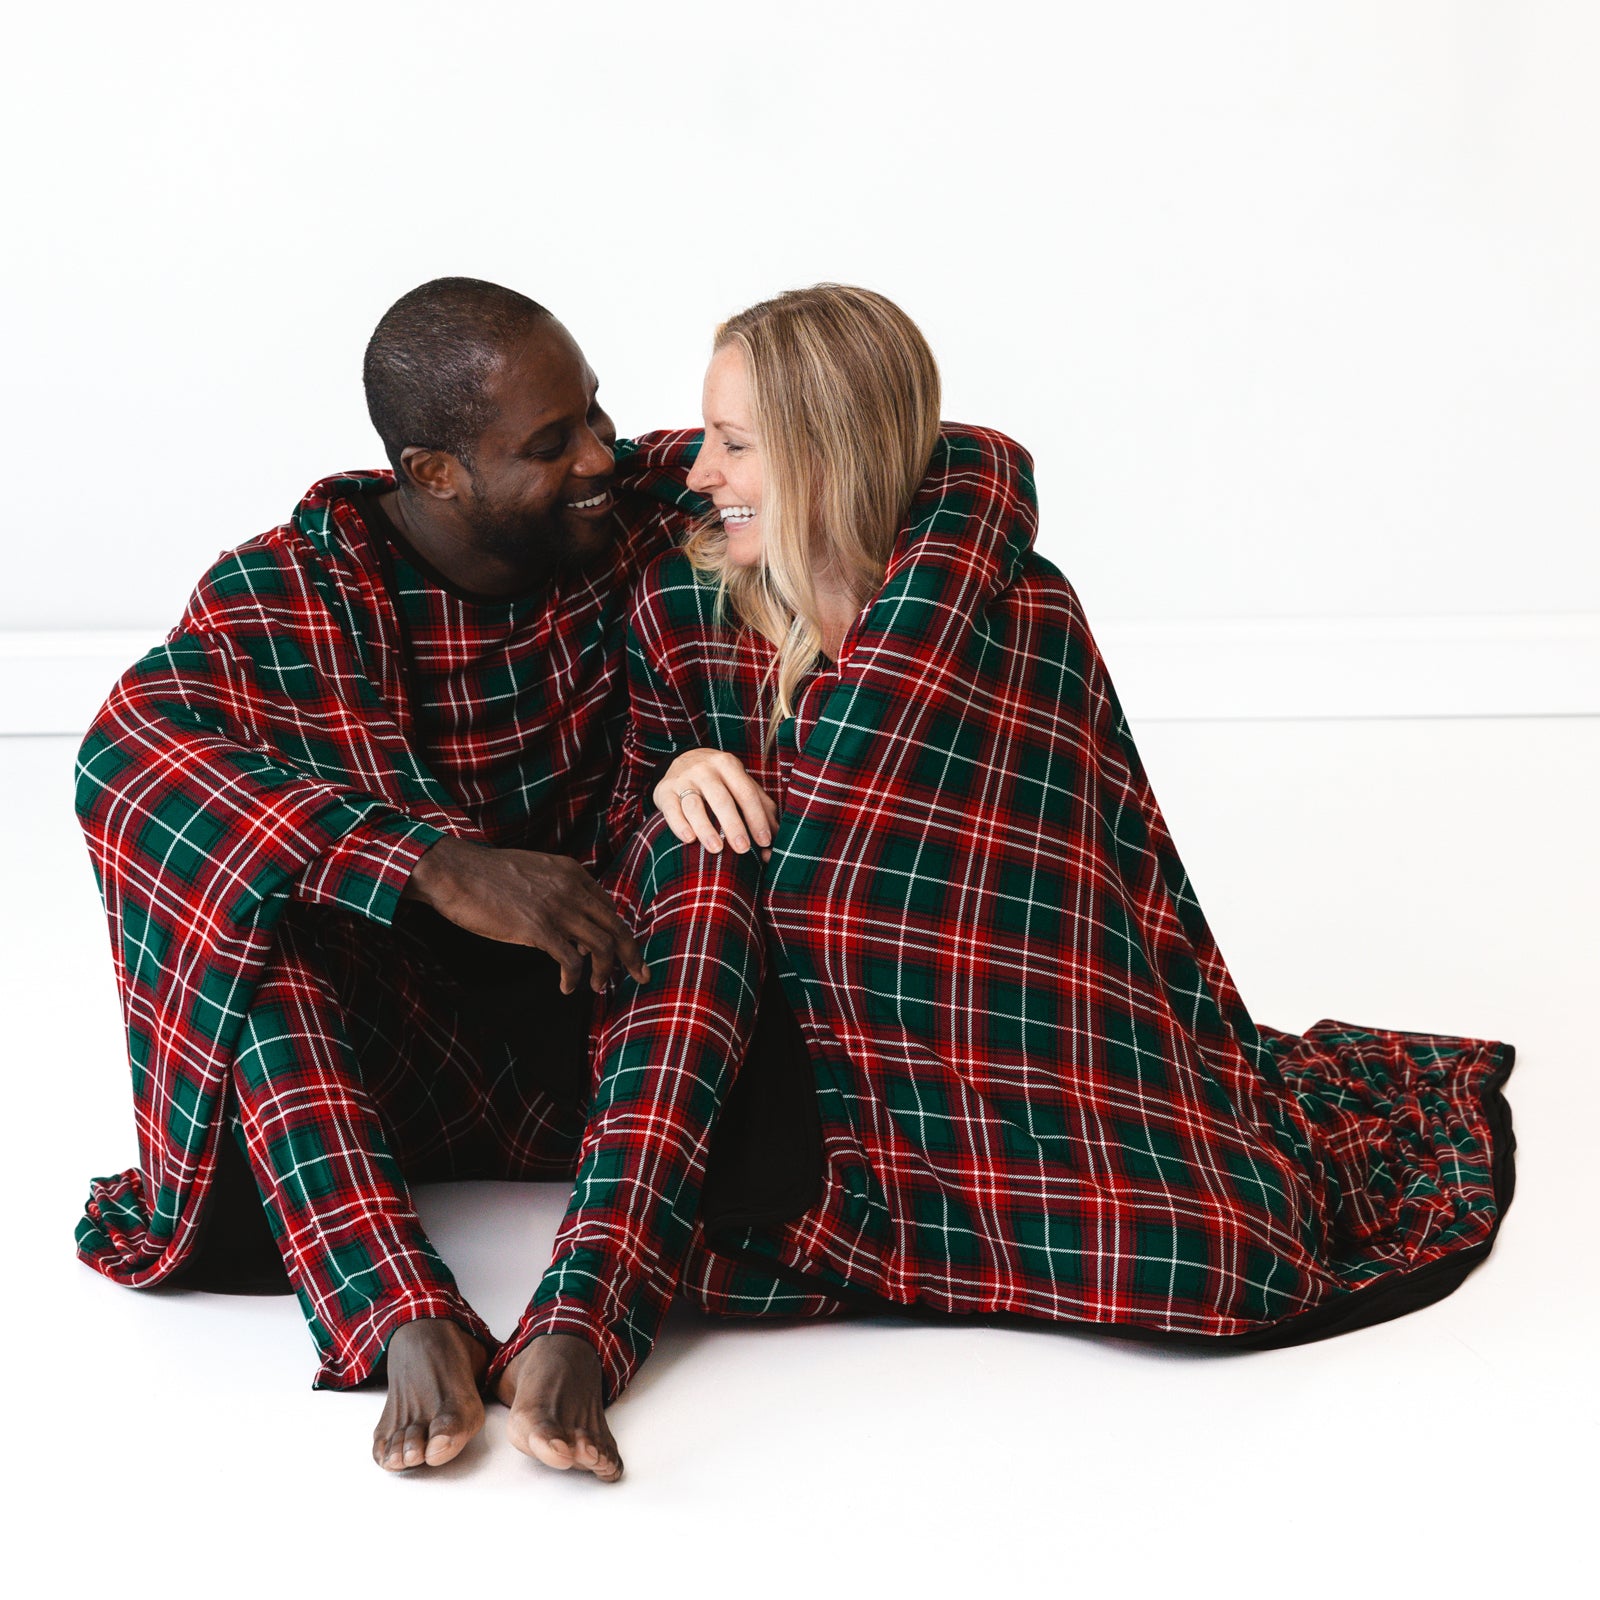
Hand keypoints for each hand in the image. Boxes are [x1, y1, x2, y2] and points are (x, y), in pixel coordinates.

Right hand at [403, 837, 648, 994]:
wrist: (455, 871)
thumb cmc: (487, 876)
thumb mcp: (535, 873)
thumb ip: (559, 894)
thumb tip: (576, 931)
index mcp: (573, 873)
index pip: (609, 907)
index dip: (620, 933)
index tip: (625, 954)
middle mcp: (572, 889)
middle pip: (618, 927)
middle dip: (633, 956)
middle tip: (640, 976)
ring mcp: (558, 909)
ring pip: (602, 947)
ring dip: (605, 972)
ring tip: (598, 988)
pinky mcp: (538, 929)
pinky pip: (571, 961)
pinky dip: (574, 979)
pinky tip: (565, 988)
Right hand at [654, 749, 777, 859]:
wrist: (683, 760)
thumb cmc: (721, 781)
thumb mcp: (741, 784)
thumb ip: (761, 807)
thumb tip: (775, 839)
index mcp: (728, 765)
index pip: (746, 793)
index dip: (756, 818)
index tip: (764, 841)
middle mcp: (705, 769)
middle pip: (721, 799)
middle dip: (733, 826)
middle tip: (743, 849)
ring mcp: (683, 779)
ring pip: (694, 805)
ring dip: (706, 828)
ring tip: (716, 849)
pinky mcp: (664, 791)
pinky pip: (671, 809)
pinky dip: (679, 825)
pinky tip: (689, 839)